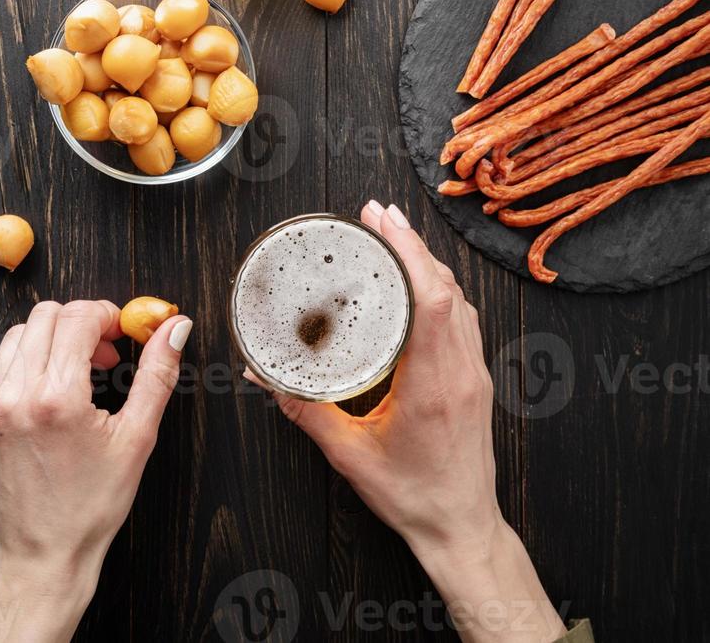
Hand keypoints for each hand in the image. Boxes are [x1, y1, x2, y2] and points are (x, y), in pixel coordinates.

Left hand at [0, 299, 192, 642]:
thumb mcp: (137, 437)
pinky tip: (50, 394)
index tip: (120, 332)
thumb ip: (157, 374)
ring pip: (18, 335)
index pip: (78, 316)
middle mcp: (15, 397)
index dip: (107, 314)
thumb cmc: (91, 505)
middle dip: (80, 322)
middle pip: (45, 315)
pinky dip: (28, 366)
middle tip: (102, 352)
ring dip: (52, 340)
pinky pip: (0, 368)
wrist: (42, 556)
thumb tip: (174, 330)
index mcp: (58, 399)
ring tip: (76, 373)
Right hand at [248, 202, 565, 642]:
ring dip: (429, 262)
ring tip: (395, 237)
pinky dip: (441, 287)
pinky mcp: (475, 378)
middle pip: (447, 288)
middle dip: (412, 243)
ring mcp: (474, 373)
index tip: (383, 221)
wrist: (460, 526)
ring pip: (460, 299)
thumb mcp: (348, 455)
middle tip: (378, 215)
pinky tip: (421, 281)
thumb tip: (265, 375)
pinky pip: (464, 317)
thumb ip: (306, 410)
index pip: (433, 300)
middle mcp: (460, 370)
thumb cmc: (412, 495)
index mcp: (433, 385)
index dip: (409, 252)